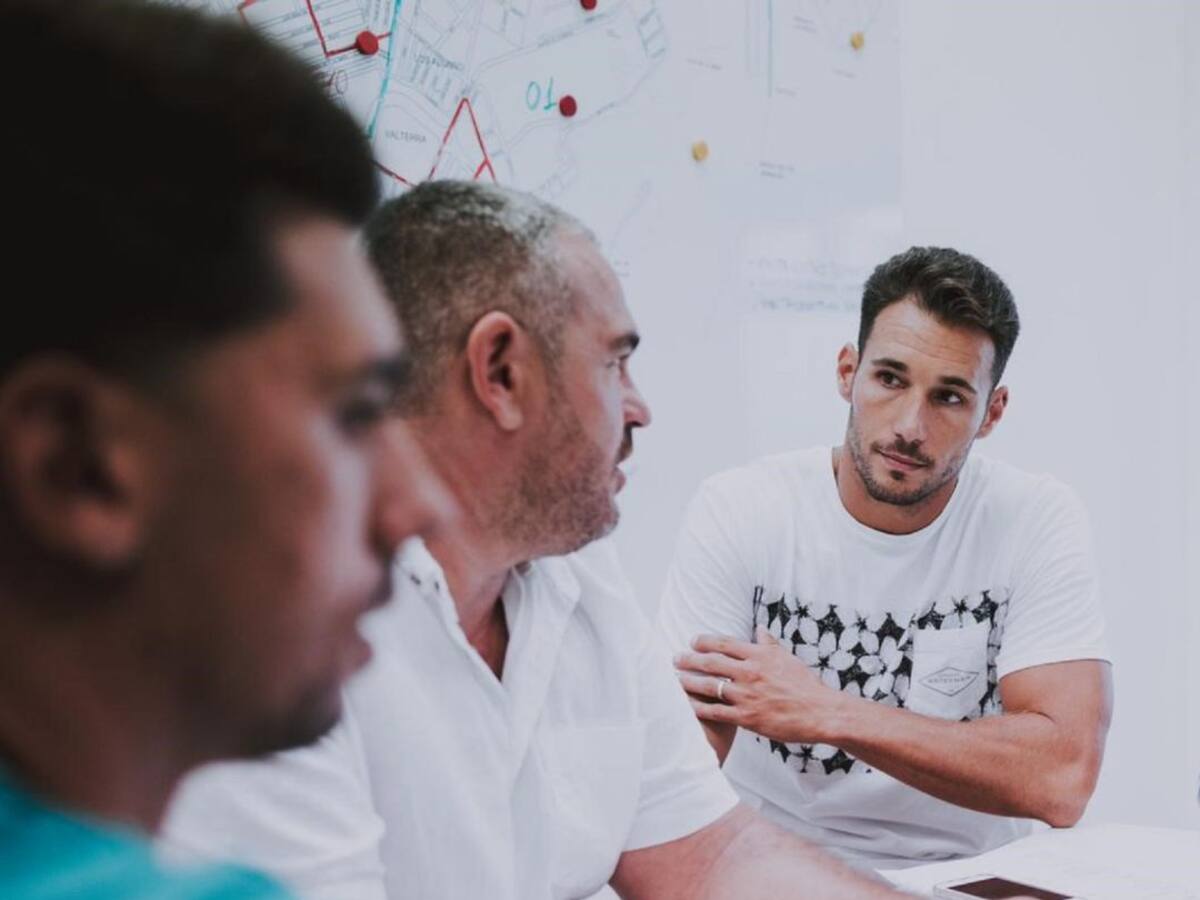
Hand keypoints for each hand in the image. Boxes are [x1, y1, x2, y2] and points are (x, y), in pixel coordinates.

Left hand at [674, 626, 851, 744]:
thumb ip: (769, 643)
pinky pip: (716, 711)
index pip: (724, 643)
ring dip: (689, 682)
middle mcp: (750, 672)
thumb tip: (759, 628)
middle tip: (675, 658)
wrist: (820, 712)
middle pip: (711, 662)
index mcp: (759, 655)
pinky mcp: (746, 717)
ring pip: (709, 686)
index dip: (704, 641)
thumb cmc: (805, 684)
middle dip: (689, 660)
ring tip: (676, 679)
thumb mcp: (787, 658)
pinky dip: (699, 708)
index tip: (693, 641)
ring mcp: (746, 695)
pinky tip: (688, 705)